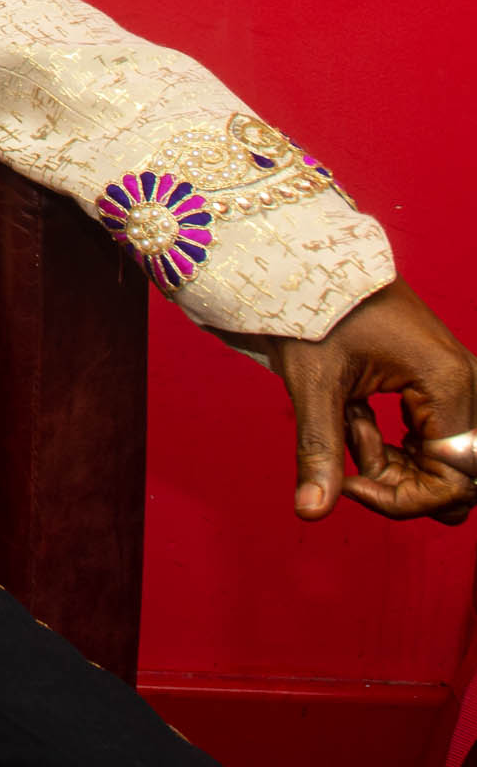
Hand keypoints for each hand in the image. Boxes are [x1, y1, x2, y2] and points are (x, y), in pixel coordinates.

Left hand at [227, 278, 476, 524]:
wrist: (307, 257)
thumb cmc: (312, 309)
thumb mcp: (313, 380)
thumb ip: (320, 449)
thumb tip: (311, 512)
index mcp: (448, 384)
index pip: (453, 484)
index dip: (401, 500)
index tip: (349, 484)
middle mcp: (465, 384)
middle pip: (455, 478)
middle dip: (398, 481)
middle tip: (347, 445)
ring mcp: (456, 382)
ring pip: (442, 461)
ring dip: (392, 459)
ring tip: (348, 418)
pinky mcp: (438, 382)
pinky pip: (430, 437)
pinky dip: (390, 440)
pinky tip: (355, 412)